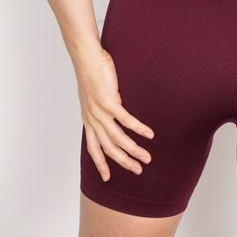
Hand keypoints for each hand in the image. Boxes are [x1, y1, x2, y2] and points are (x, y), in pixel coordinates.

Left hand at [76, 43, 154, 182]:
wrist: (87, 58)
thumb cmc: (92, 73)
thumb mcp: (94, 97)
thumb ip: (104, 109)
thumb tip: (118, 114)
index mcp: (88, 120)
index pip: (93, 149)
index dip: (100, 164)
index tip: (107, 178)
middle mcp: (92, 119)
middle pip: (108, 148)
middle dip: (124, 162)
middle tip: (138, 170)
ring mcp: (100, 112)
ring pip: (118, 138)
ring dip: (134, 150)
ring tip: (147, 157)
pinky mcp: (109, 102)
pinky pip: (126, 120)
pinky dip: (138, 129)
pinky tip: (149, 135)